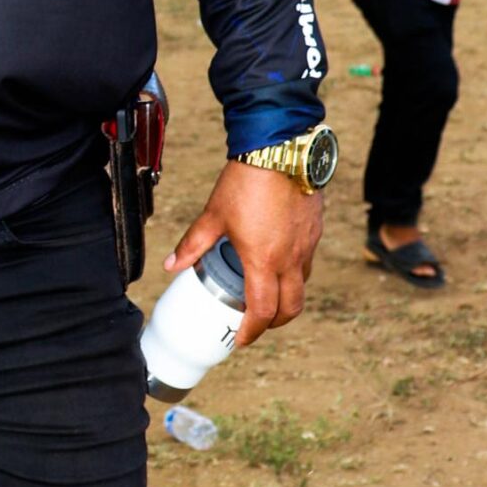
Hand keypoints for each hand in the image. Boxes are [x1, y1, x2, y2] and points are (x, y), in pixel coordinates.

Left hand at [165, 159, 323, 349]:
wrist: (280, 149)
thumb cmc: (247, 181)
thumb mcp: (213, 215)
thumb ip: (193, 244)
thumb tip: (171, 265)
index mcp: (263, 261)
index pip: (262, 311)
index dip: (252, 331)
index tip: (241, 338)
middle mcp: (291, 258)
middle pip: (291, 307)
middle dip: (276, 322)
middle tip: (258, 324)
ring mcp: (307, 244)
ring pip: (303, 284)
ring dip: (288, 297)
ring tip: (269, 294)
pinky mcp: (315, 229)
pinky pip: (308, 261)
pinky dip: (296, 272)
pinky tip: (280, 261)